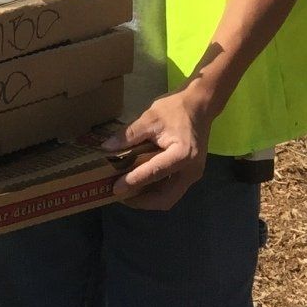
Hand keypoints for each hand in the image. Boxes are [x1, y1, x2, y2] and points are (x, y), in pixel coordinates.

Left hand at [106, 88, 213, 210]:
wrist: (200, 105)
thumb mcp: (150, 118)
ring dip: (148, 199)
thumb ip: (129, 134)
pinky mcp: (190, 174)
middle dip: (141, 201)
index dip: (134, 182)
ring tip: (126, 193)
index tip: (116, 189)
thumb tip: (106, 148)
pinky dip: (155, 192)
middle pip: (165, 197)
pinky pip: (171, 189)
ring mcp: (192, 175)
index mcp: (183, 155)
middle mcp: (191, 171)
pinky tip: (139, 186)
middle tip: (120, 196)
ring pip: (169, 197)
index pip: (155, 173)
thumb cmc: (176, 109)